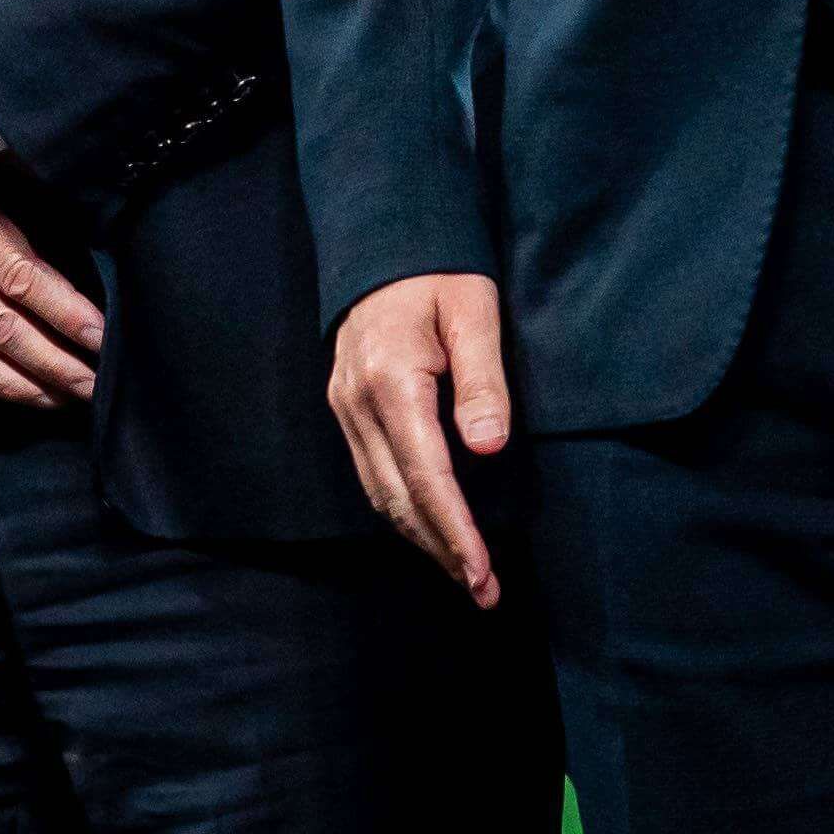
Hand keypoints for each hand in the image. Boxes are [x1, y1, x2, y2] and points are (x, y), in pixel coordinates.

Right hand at [327, 274, 510, 607]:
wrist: (384, 240)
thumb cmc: (440, 272)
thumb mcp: (474, 311)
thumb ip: (482, 380)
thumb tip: (489, 449)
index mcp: (391, 379)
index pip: (425, 474)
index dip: (454, 530)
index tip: (480, 573)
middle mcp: (357, 402)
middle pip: (397, 497)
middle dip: (441, 550)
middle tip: (484, 593)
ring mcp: (345, 407)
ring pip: (379, 493)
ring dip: (421, 538)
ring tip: (464, 574)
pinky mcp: (345, 407)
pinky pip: (371, 473)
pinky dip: (402, 509)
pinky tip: (432, 529)